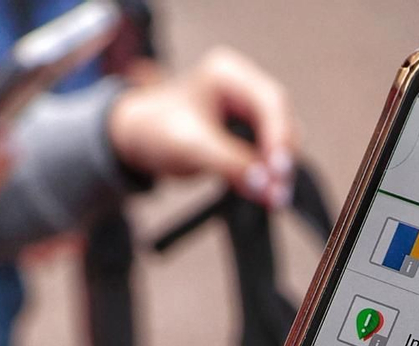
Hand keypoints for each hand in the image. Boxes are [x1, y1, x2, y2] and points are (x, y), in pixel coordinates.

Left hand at [106, 48, 297, 207]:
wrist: (137, 139)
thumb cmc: (155, 129)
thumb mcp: (191, 145)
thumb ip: (230, 163)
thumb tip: (267, 187)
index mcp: (229, 74)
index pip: (271, 102)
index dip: (280, 137)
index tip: (279, 171)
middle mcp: (244, 88)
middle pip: (281, 120)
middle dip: (282, 156)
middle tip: (280, 191)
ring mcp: (247, 111)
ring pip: (279, 139)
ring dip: (279, 169)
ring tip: (274, 198)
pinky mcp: (247, 134)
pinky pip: (268, 154)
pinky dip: (269, 174)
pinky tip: (267, 193)